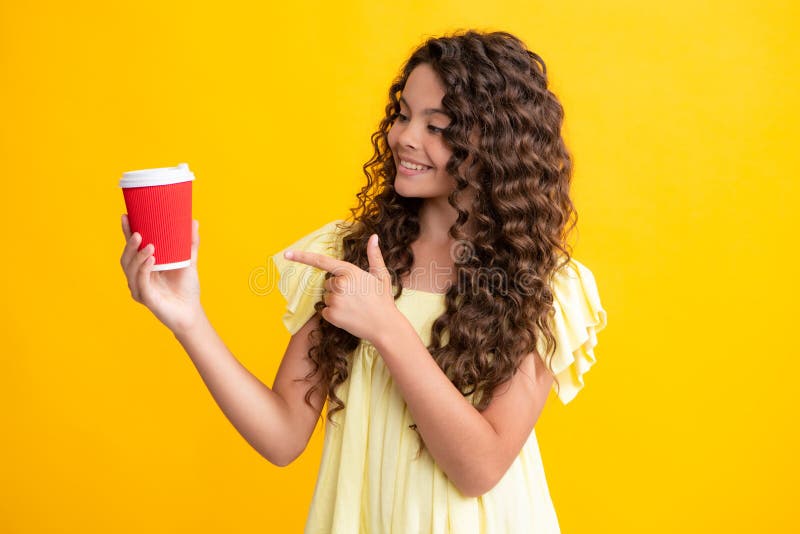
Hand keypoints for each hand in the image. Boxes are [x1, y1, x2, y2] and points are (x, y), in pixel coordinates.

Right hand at [119, 214, 204, 335]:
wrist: (191, 312)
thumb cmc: (186, 288)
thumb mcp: (189, 261)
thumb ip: (190, 243)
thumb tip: (193, 221)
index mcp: (144, 267)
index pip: (132, 248)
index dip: (127, 233)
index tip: (126, 216)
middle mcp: (138, 277)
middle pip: (127, 258)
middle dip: (130, 244)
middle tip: (138, 233)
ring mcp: (140, 288)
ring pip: (131, 269)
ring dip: (138, 256)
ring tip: (149, 246)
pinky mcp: (146, 298)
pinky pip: (141, 282)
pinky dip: (144, 270)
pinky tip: (151, 260)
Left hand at [284, 234, 399, 343]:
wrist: (385, 326)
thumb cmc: (383, 300)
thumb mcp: (381, 275)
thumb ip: (374, 255)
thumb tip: (373, 237)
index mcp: (350, 271)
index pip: (322, 261)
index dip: (302, 257)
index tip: (287, 254)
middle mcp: (340, 283)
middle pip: (328, 284)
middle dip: (338, 289)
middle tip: (356, 297)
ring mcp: (335, 300)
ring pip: (327, 297)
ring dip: (337, 302)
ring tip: (354, 307)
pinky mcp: (331, 315)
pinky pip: (325, 311)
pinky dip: (334, 314)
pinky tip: (349, 316)